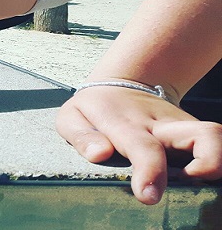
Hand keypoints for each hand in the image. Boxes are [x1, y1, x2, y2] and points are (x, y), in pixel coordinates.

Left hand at [57, 84, 221, 204]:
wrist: (121, 85)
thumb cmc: (96, 108)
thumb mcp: (73, 116)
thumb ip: (81, 137)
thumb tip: (99, 154)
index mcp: (128, 123)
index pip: (145, 147)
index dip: (151, 171)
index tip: (148, 196)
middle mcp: (163, 125)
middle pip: (202, 135)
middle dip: (209, 163)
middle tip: (193, 187)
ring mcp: (184, 128)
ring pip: (216, 138)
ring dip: (216, 161)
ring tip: (198, 183)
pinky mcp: (195, 134)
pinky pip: (214, 147)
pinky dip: (213, 162)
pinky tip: (199, 179)